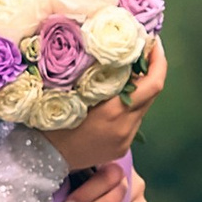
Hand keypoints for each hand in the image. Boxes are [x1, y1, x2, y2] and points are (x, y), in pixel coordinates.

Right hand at [45, 31, 167, 174]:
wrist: (42, 158)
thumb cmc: (49, 121)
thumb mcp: (70, 92)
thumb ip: (95, 77)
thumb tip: (112, 54)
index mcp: (113, 112)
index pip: (152, 84)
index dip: (158, 62)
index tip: (154, 43)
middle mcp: (125, 127)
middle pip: (151, 94)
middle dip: (151, 71)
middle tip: (141, 51)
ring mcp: (125, 139)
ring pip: (142, 107)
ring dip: (138, 90)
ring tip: (124, 74)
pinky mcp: (122, 147)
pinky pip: (132, 121)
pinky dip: (128, 106)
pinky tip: (113, 99)